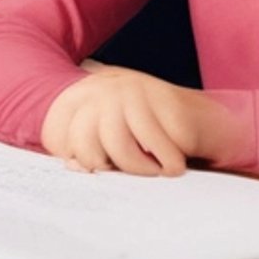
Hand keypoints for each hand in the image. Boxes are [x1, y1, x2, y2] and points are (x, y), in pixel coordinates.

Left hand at [41, 66, 246, 175]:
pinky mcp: (163, 98)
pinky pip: (156, 149)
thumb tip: (74, 166)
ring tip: (153, 169)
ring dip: (140, 169)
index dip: (74, 160)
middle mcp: (101, 85)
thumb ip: (88, 151)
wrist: (202, 118)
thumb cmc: (150, 137)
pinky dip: (168, 165)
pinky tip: (174, 161)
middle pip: (82, 141)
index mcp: (81, 94)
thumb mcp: (111, 140)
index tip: (100, 167)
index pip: (55, 134)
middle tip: (128, 172)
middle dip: (106, 167)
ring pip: (117, 146)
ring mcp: (131, 89)